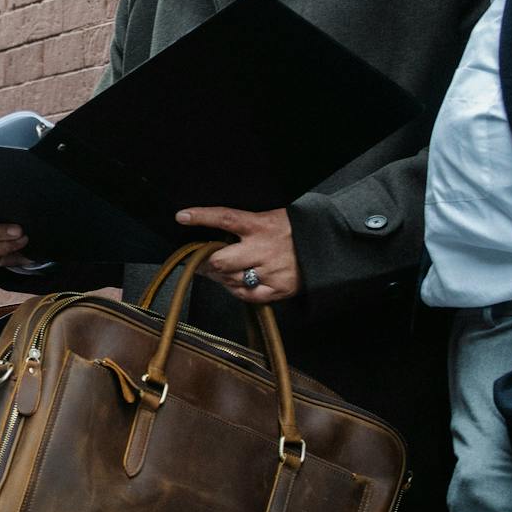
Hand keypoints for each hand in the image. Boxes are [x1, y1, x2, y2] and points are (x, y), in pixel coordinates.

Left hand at [177, 206, 299, 302]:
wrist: (329, 245)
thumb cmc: (297, 228)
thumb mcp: (273, 216)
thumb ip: (247, 225)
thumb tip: (218, 232)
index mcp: (261, 225)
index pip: (225, 218)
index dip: (201, 217)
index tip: (182, 216)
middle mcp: (263, 248)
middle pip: (221, 260)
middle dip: (206, 262)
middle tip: (200, 261)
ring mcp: (270, 271)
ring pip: (231, 279)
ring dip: (220, 277)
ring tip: (220, 271)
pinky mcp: (279, 289)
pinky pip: (247, 295)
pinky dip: (236, 290)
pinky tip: (235, 283)